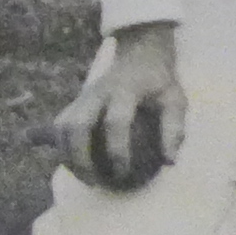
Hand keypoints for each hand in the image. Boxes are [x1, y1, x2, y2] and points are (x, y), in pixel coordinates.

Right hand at [56, 26, 186, 192]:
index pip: (115, 122)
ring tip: (84, 178)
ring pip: (63, 125)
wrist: (139, 52)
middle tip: (94, 182)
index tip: (122, 173)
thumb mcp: (175, 99)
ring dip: (67, 154)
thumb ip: (174, 128)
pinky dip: (62, 146)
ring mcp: (83, 95)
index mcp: (124, 90)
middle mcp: (97, 91)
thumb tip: (169, 162)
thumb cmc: (158, 82)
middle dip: (80, 157)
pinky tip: (74, 164)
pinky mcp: (76, 100)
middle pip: (76, 125)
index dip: (117, 150)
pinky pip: (60, 124)